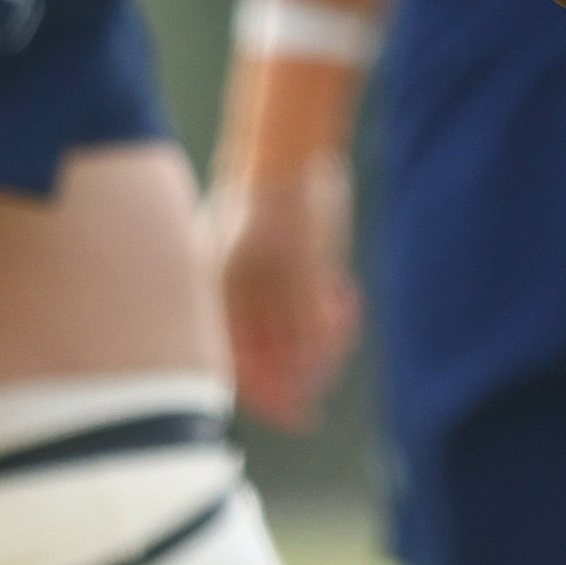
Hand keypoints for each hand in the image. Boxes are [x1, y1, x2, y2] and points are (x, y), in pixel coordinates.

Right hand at [210, 147, 361, 431]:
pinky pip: (318, 320)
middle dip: (306, 366)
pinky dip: (335, 321)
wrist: (292, 150)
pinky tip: (346, 298)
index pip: (239, 369)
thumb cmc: (278, 199)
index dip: (270, 397)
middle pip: (273, 363)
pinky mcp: (301, 279)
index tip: (301, 414)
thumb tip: (307, 362)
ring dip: (326, 343)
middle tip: (333, 349)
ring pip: (299, 345)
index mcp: (219, 302)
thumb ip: (297, 311)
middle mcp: (242, 304)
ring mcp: (272, 292)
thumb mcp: (288, 260)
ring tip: (343, 315)